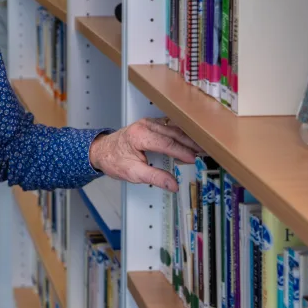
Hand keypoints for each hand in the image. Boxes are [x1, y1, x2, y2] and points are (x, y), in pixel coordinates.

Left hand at [88, 117, 202, 191]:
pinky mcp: (150, 124)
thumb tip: (173, 184)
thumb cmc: (114, 160)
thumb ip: (154, 177)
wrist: (101, 151)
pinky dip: (181, 133)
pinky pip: (169, 126)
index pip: (167, 143)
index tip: (194, 159)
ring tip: (202, 146)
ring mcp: (148, 123)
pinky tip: (190, 140)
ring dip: (188, 137)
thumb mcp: (132, 173)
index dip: (182, 152)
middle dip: (190, 142)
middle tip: (206, 151)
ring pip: (173, 128)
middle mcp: (144, 125)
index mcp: (139, 136)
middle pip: (173, 133)